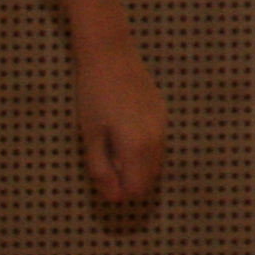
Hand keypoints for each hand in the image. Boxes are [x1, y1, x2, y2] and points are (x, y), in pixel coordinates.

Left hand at [76, 46, 166, 203]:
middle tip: (103, 160)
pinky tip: (122, 131)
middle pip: (149, 180)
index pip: (136, 190)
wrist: (110, 55)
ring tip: (111, 144)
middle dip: (128, 180)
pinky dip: (143, 150)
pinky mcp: (163, 115)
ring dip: (136, 165)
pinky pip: (157, 145)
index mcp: (138, 148)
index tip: (101, 174)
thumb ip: (101, 170)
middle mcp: (157, 141)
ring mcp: (163, 126)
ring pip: (155, 164)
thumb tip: (114, 199)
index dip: (118, 190)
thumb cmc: (93, 95)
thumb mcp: (90, 136)